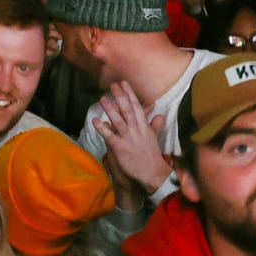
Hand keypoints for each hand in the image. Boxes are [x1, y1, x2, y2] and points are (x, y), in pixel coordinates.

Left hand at [93, 81, 169, 195]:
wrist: (152, 172)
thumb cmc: (152, 155)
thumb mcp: (154, 137)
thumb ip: (155, 125)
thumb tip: (160, 115)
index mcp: (144, 125)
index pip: (137, 106)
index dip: (129, 93)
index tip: (124, 83)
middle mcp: (136, 129)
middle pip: (127, 109)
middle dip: (120, 96)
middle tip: (112, 85)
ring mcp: (128, 137)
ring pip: (118, 120)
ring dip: (110, 108)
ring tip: (103, 98)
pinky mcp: (120, 147)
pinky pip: (109, 136)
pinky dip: (102, 128)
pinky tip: (95, 121)